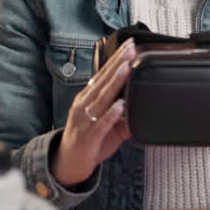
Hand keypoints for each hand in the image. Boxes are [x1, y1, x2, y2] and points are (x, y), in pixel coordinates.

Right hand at [51, 38, 136, 186]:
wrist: (66, 163)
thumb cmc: (88, 141)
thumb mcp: (107, 125)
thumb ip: (125, 117)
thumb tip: (143, 110)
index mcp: (88, 98)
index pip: (103, 74)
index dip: (116, 60)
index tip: (129, 46)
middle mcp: (84, 105)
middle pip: (103, 80)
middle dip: (118, 64)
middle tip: (131, 49)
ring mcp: (85, 120)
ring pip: (102, 98)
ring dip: (115, 82)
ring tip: (127, 68)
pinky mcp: (88, 136)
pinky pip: (101, 124)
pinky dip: (111, 114)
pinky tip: (120, 106)